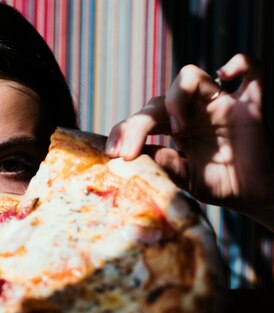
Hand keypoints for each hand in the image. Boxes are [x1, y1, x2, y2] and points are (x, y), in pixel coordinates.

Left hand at [105, 54, 273, 229]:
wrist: (254, 195)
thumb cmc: (217, 185)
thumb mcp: (185, 179)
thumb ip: (165, 166)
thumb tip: (136, 156)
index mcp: (175, 127)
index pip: (143, 119)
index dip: (124, 131)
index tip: (113, 154)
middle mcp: (194, 111)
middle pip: (159, 100)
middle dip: (138, 124)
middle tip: (128, 152)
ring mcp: (220, 105)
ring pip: (191, 76)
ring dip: (177, 97)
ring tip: (176, 127)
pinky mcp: (251, 106)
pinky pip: (253, 71)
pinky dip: (241, 63)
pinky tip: (226, 74)